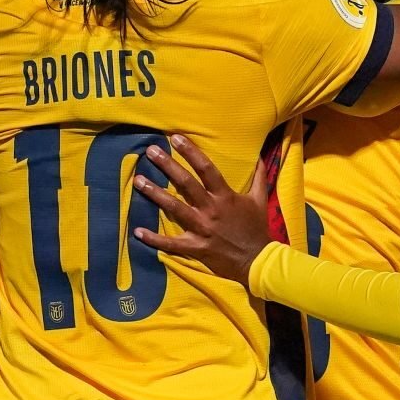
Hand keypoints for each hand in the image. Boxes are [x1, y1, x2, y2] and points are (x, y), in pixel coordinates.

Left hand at [132, 134, 273, 285]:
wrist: (257, 261)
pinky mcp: (195, 247)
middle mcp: (211, 210)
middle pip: (186, 184)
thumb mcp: (260, 200)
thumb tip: (261, 156)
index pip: (207, 169)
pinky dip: (154, 239)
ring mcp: (201, 229)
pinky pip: (171, 244)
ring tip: (138, 181)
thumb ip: (259, 177)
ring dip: (154, 194)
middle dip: (167, 165)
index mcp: (225, 196)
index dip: (191, 152)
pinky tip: (138, 232)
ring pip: (174, 208)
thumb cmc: (256, 229)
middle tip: (150, 151)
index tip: (176, 138)